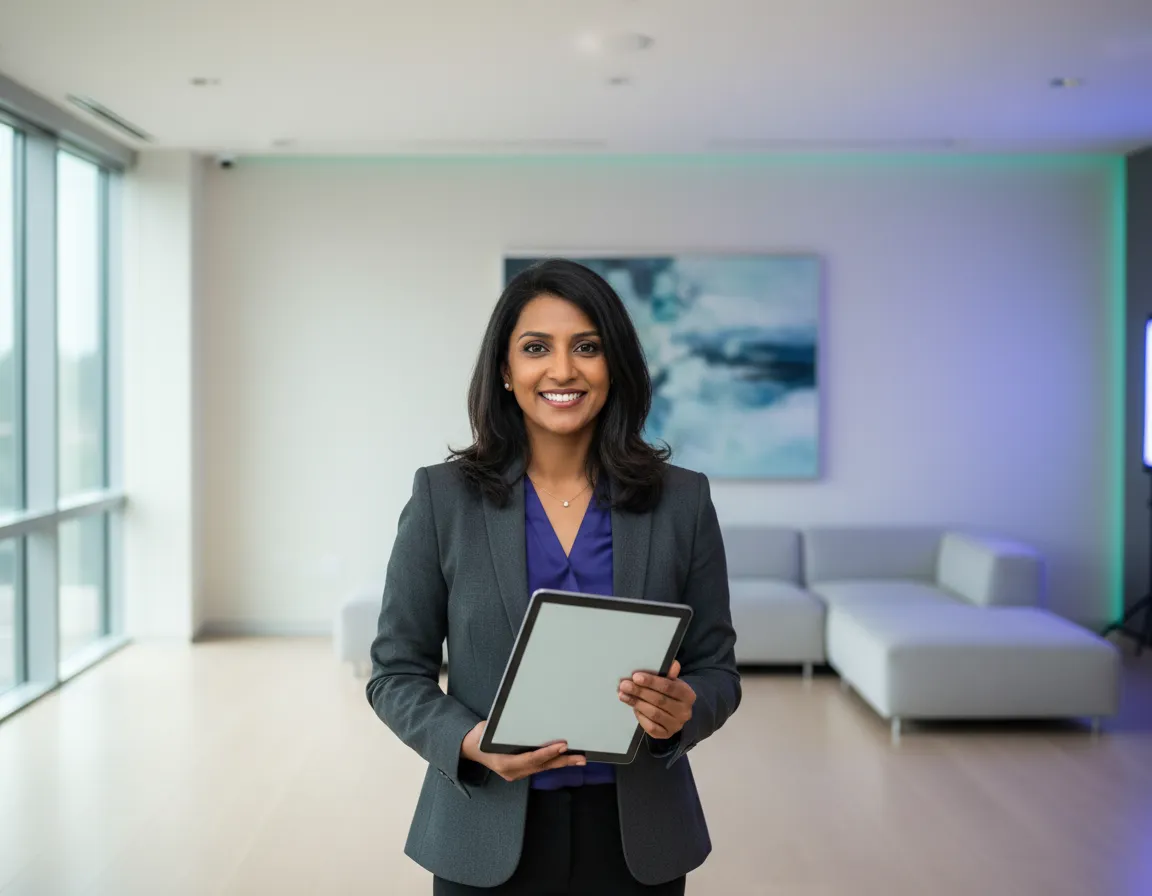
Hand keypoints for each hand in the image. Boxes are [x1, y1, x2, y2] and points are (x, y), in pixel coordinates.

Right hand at [461, 720, 586, 782]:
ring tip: (579, 759)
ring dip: (561, 763)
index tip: (562, 745)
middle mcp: (511, 771)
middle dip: (562, 761)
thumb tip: (525, 721)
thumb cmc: (479, 736)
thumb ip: (507, 729)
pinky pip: (539, 767)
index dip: (548, 752)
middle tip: (580, 757)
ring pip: (543, 768)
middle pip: (542, 766)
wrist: (468, 748)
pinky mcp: (519, 771)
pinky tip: (564, 758)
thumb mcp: (489, 729)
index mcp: (504, 763)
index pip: (531, 758)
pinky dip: (552, 762)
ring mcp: (515, 773)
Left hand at [618, 660, 695, 738]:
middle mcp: (685, 712)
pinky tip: (633, 708)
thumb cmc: (670, 693)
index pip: (669, 687)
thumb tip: (673, 664)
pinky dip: (640, 717)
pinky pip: (651, 727)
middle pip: (659, 700)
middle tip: (624, 685)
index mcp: (688, 695)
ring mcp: (676, 725)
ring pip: (654, 713)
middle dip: (639, 692)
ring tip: (623, 695)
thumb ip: (669, 674)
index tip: (635, 676)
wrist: (676, 712)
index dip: (651, 682)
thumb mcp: (672, 682)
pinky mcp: (666, 734)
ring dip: (636, 703)